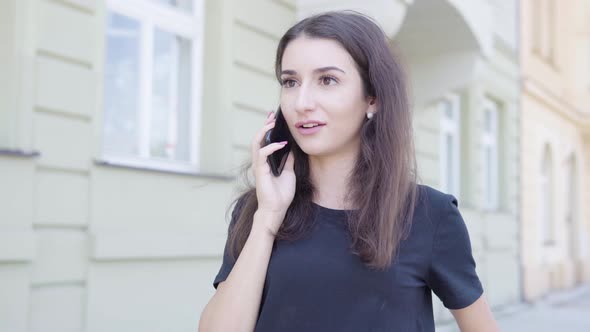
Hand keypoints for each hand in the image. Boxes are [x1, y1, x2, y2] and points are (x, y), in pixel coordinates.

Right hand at [250, 111, 295, 234]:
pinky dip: (271, 147)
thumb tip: (291, 149)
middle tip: (272, 116)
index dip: (267, 129)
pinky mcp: (260, 171)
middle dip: (264, 126)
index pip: (264, 141)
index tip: (274, 119)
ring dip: (264, 132)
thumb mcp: (289, 173)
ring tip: (272, 123)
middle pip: (258, 139)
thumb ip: (288, 161)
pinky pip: (262, 154)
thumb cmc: (282, 193)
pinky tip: (282, 144)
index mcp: (265, 162)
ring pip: (256, 143)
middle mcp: (259, 162)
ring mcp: (258, 166)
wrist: (277, 209)